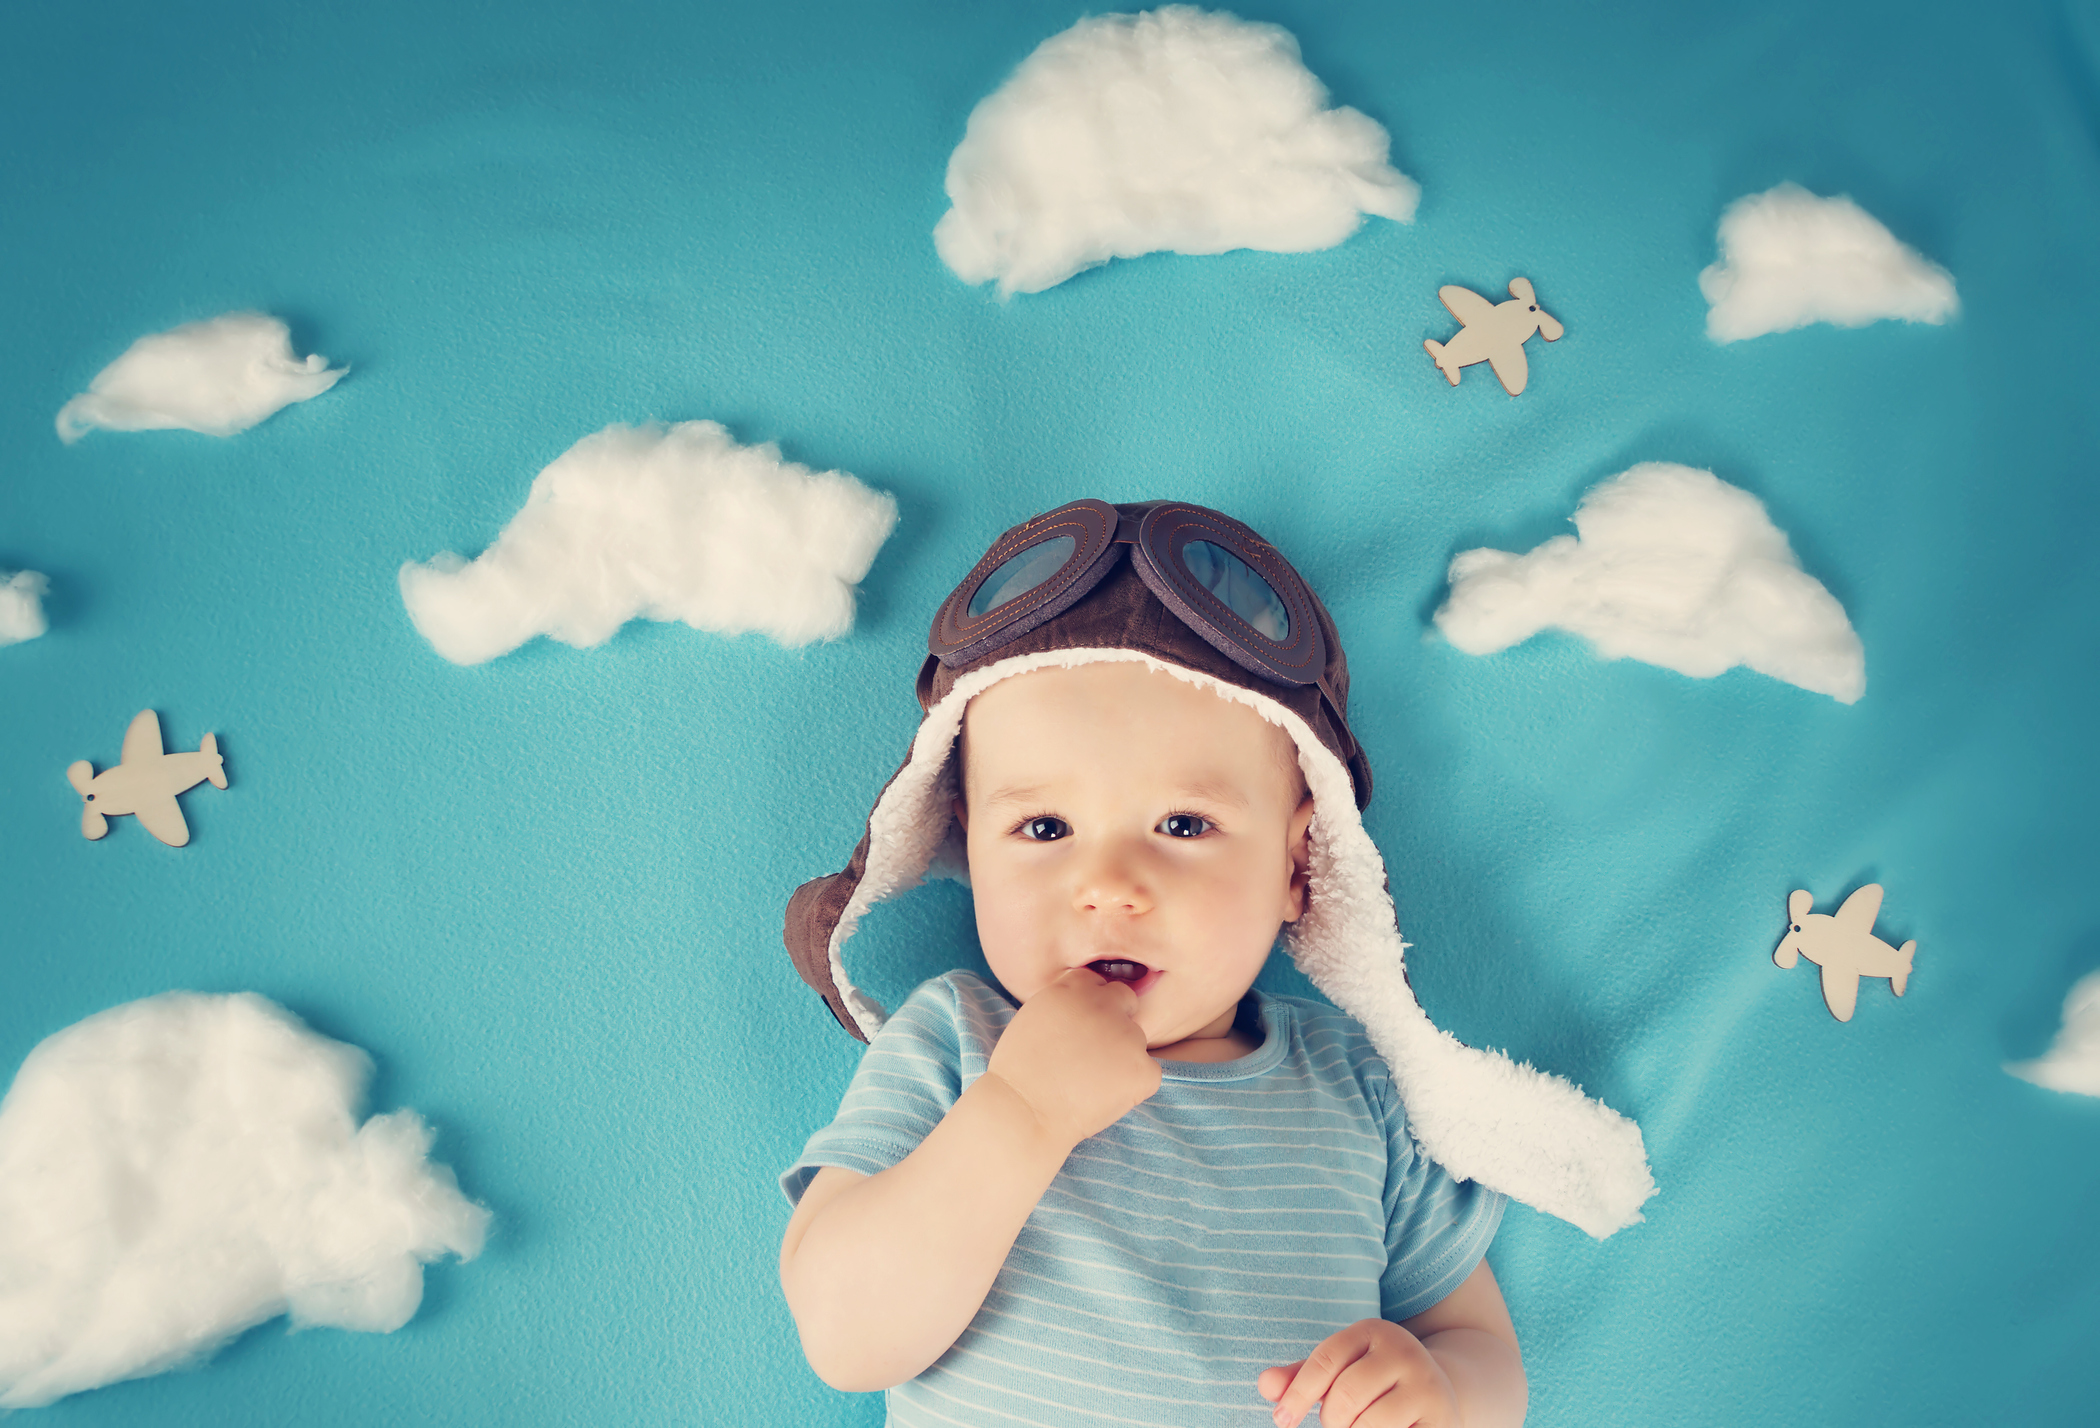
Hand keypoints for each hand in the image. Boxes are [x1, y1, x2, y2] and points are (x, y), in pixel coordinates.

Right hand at [984, 967, 1161, 1149]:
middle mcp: (1105, 1004)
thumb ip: (1065, 1003)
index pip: (1097, 983)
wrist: (1023, 1113)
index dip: (1090, 1007)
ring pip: (1136, 1041)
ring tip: (1089, 1083)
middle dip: (1115, 1022)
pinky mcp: (1144, 1069)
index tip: (1080, 1029)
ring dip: (1122, 1057)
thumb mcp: (1033, 1018)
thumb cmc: (1019, 1074)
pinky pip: (1148, 1073)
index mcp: (1074, 987)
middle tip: (1093, 1055)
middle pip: (1125, 1001)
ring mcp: (1129, 1036)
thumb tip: (1087, 1007)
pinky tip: (1103, 1097)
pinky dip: (1133, 1086)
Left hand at [1259, 1319, 1458, 1427]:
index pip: (1325, 1360)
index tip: (1282, 1419)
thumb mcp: (1338, 1372)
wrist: (1437, 1396)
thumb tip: (1265, 1384)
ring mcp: (1428, 1386)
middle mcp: (1405, 1351)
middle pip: (1345, 1396)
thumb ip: (1301, 1378)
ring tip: (1359, 1427)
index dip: (1297, 1394)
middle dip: (1331, 1419)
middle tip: (1336, 1425)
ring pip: (1369, 1424)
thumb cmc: (1373, 1386)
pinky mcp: (1443, 1419)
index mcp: (1373, 1331)